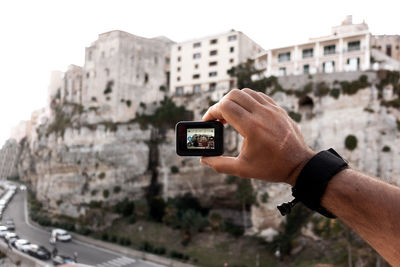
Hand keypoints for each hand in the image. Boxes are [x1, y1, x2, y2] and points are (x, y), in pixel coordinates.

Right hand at [200, 88, 314, 185]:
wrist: (299, 165)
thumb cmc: (271, 168)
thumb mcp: (242, 169)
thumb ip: (220, 164)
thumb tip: (203, 159)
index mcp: (251, 127)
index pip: (225, 107)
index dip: (212, 112)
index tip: (208, 121)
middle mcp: (262, 114)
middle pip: (233, 95)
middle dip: (221, 105)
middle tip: (218, 119)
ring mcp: (272, 109)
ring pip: (246, 92)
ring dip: (234, 101)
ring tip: (231, 115)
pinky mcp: (278, 109)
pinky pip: (259, 96)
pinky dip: (248, 100)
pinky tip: (246, 113)